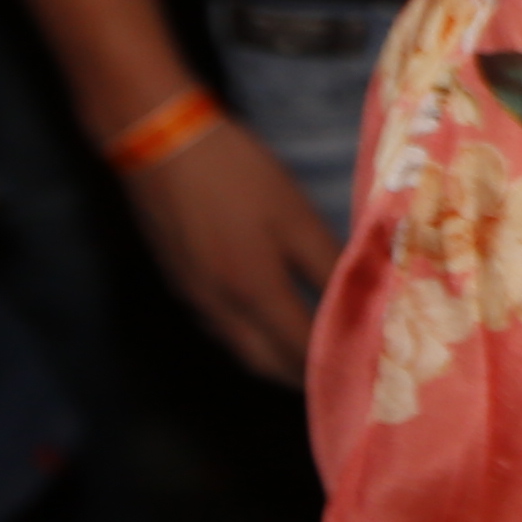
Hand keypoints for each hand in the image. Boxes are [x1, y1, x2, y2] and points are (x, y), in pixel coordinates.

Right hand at [126, 117, 340, 383]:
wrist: (160, 145)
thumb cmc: (236, 174)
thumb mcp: (293, 213)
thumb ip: (327, 259)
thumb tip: (361, 292)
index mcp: (253, 291)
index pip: (298, 350)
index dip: (330, 364)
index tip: (361, 369)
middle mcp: (219, 309)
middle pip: (265, 363)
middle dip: (301, 375)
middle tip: (338, 374)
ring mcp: (194, 300)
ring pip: (239, 350)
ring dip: (274, 362)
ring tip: (309, 357)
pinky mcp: (180, 285)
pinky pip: (220, 331)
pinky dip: (249, 342)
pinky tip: (266, 326)